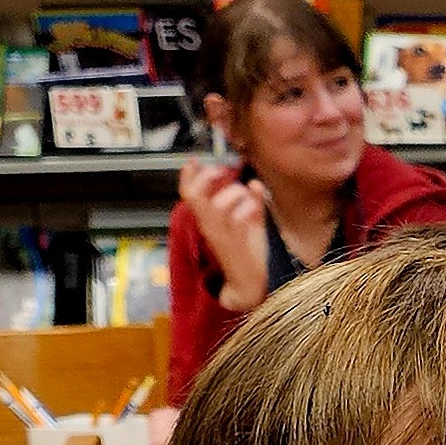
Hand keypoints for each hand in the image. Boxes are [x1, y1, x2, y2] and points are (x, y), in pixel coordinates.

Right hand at [176, 156, 269, 313]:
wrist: (248, 284)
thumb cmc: (248, 253)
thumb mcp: (249, 222)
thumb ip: (252, 202)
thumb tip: (254, 182)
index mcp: (207, 220)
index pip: (188, 195)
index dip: (188, 176)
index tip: (194, 160)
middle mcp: (209, 226)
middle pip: (195, 195)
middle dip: (207, 177)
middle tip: (223, 171)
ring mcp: (221, 235)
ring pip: (218, 204)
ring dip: (234, 192)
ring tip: (247, 194)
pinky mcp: (235, 244)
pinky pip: (238, 219)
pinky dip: (249, 207)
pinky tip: (257, 204)